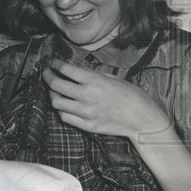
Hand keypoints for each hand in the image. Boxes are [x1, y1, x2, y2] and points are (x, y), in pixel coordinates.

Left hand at [41, 58, 170, 140]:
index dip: (55, 64)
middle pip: (55, 85)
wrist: (143, 119)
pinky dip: (62, 110)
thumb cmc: (131, 95)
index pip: (65, 69)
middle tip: (47, 73)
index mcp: (94, 81)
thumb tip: (73, 68)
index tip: (53, 63)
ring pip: (56, 103)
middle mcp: (87, 96)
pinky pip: (65, 117)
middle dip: (48, 77)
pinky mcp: (87, 126)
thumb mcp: (112, 78)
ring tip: (55, 91)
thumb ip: (91, 74)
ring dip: (53, 95)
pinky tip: (65, 106)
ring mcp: (86, 113)